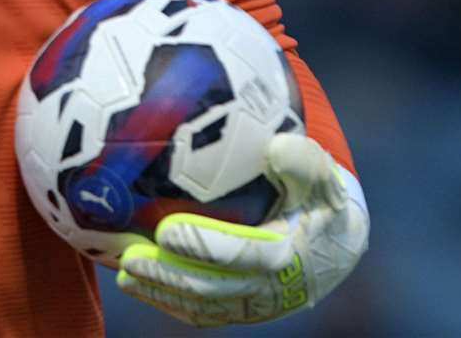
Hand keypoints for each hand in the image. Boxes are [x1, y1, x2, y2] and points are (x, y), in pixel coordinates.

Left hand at [115, 134, 368, 325]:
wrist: (336, 242)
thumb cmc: (321, 199)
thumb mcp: (322, 175)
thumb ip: (302, 162)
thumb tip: (276, 147)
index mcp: (289, 253)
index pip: (242, 255)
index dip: (203, 246)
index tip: (165, 230)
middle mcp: (271, 287)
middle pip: (212, 288)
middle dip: (167, 275)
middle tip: (130, 258)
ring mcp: (256, 304)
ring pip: (203, 306)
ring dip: (161, 292)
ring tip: (124, 274)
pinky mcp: (243, 310)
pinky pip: (204, 313)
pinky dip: (170, 302)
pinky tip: (140, 285)